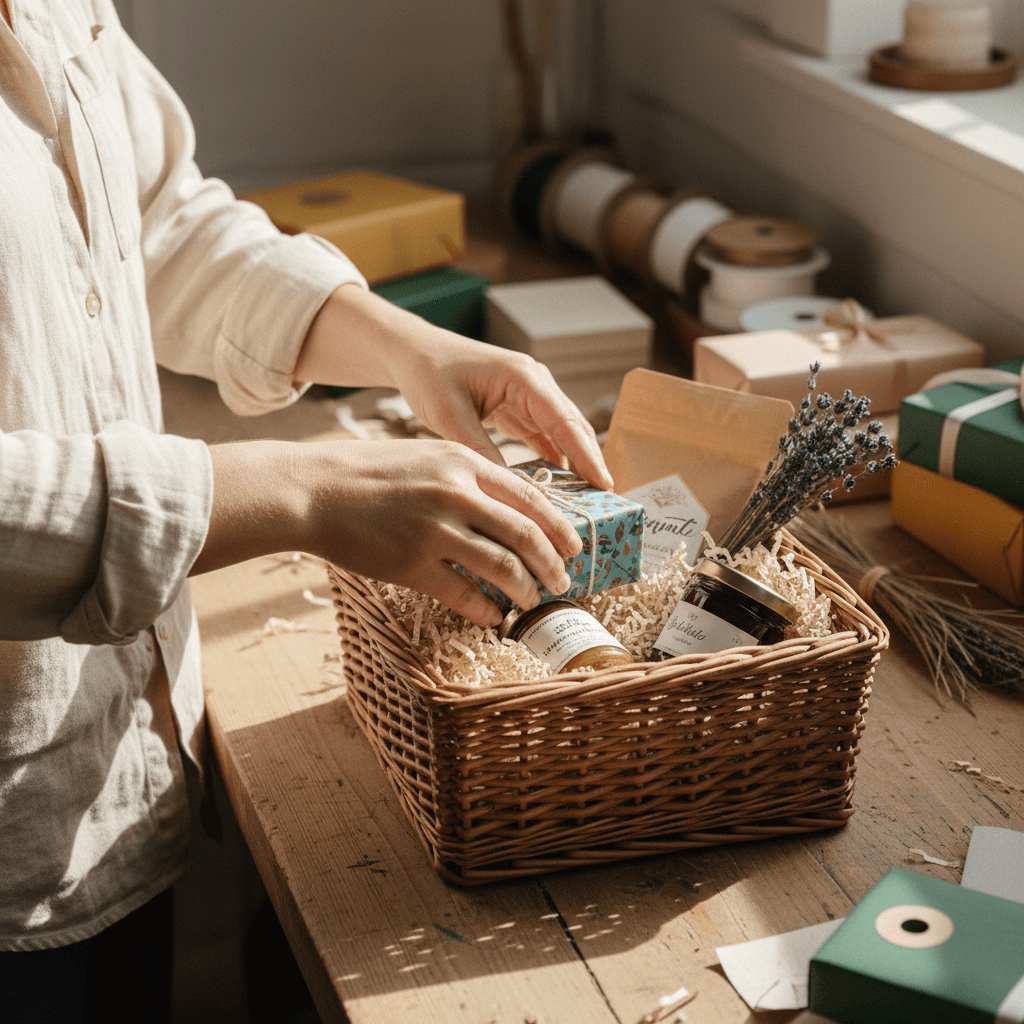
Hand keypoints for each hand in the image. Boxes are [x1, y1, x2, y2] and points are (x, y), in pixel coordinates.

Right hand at [193, 438, 583, 625]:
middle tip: (562, 582)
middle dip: (552, 564)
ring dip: (525, 589)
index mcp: (463, 461)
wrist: (314, 490)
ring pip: (502, 567)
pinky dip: (486, 609)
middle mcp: (455, 493)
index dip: (560, 527)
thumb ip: (468, 474)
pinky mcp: (412, 563)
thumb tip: (511, 505)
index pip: (530, 497)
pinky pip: (464, 594)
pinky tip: (492, 616)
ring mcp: (434, 529)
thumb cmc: (369, 472)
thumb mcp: (426, 454)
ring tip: (532, 601)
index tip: (574, 546)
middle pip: (526, 535)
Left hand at [294, 285, 613, 489]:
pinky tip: (559, 491)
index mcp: (523, 377)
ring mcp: (531, 397)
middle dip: (589, 464)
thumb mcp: (448, 414)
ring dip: (574, 467)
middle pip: (572, 429)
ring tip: (587, 503)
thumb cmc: (428, 374)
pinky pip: (544, 440)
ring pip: (562, 437)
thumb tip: (508, 488)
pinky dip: (553, 463)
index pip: (565, 420)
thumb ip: (479, 448)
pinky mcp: (520, 410)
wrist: (413, 353)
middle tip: (605, 503)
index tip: (604, 484)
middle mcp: (535, 385)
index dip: (586, 454)